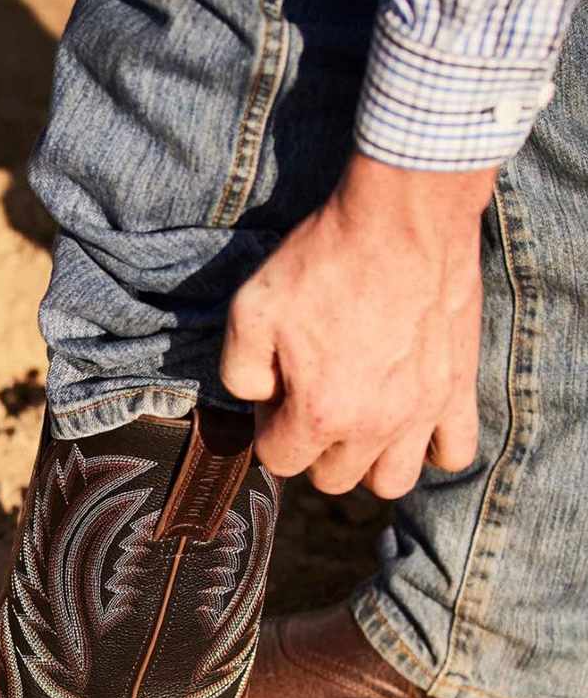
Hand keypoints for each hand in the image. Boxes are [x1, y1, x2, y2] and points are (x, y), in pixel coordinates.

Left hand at [220, 152, 495, 498]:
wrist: (401, 216)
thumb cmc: (322, 260)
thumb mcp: (250, 311)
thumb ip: (239, 373)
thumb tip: (258, 400)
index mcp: (319, 412)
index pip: (279, 460)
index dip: (268, 426)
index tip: (277, 390)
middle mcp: (374, 426)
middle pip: (332, 478)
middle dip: (313, 445)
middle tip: (315, 394)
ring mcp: (422, 412)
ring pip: (392, 482)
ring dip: (369, 460)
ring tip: (361, 417)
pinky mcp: (458, 389)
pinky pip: (455, 453)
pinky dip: (433, 447)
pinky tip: (412, 417)